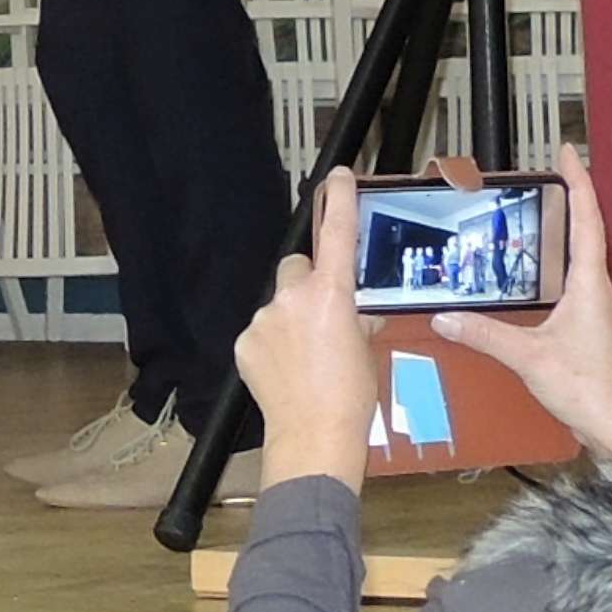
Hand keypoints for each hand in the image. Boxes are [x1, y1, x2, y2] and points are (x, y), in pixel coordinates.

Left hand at [232, 167, 380, 491]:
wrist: (315, 436)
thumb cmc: (352, 397)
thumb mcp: (367, 350)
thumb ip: (357, 319)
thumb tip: (355, 310)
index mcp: (331, 296)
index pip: (337, 236)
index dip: (339, 201)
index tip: (338, 175)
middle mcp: (291, 299)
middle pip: (296, 268)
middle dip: (308, 283)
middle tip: (325, 315)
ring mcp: (263, 319)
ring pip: (278, 303)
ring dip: (291, 318)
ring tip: (308, 358)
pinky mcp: (244, 341)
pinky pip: (261, 330)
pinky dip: (273, 343)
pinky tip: (288, 371)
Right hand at [434, 144, 611, 461]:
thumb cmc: (589, 391)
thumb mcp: (528, 357)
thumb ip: (483, 333)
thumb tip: (445, 316)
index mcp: (589, 287)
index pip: (587, 222)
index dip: (578, 184)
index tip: (567, 154)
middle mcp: (596, 292)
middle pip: (588, 232)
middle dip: (573, 198)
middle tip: (552, 172)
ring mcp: (594, 310)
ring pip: (582, 256)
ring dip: (566, 229)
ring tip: (541, 209)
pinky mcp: (587, 328)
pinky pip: (572, 281)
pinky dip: (557, 262)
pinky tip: (534, 268)